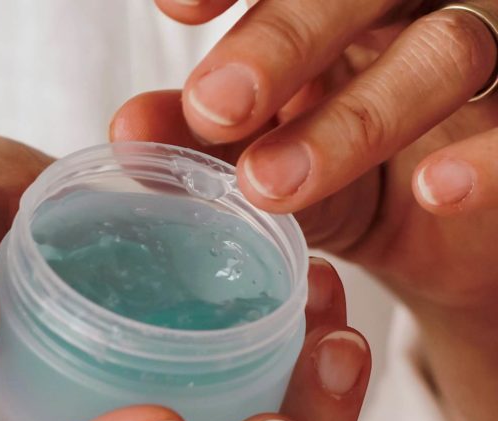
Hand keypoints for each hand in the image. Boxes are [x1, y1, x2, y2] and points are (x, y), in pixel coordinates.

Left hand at [116, 0, 497, 420]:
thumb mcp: (271, 153)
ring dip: (356, 118)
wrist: (452, 228)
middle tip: (213, 106)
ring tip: (270, 182)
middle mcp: (414, 3)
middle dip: (282, 41)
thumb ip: (208, 141)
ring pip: (446, 49)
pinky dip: (487, 159)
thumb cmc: (349, 170)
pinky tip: (435, 190)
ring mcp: (486, 45)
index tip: (176, 7)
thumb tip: (128, 131)